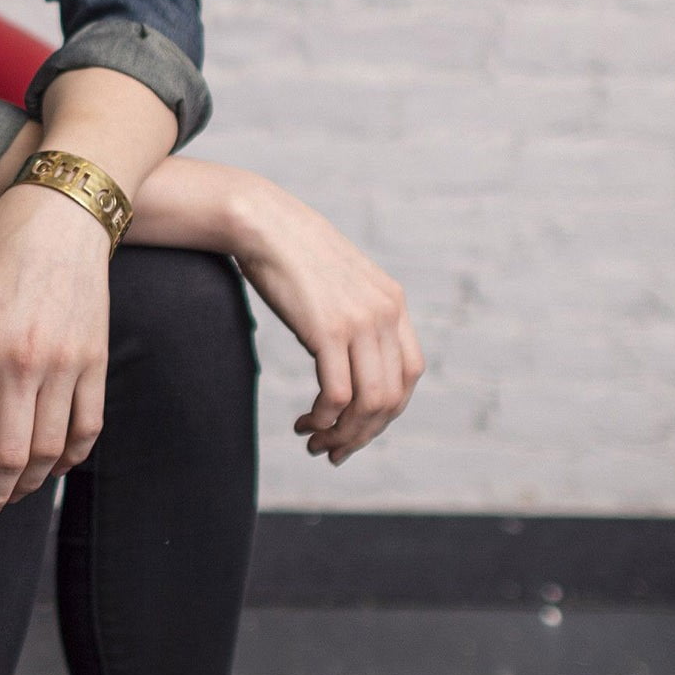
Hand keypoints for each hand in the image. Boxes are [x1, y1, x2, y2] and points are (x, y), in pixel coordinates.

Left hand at [0, 184, 115, 519]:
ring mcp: (63, 363)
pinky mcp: (94, 360)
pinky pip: (87, 427)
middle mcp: (20, 361)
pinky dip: (71, 457)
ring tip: (13, 494)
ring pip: (49, 450)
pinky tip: (54, 468)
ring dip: (29, 485)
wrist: (62, 215)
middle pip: (8, 457)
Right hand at [229, 184, 421, 464]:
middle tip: (335, 451)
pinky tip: (306, 422)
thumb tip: (350, 356)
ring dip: (344, 433)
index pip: (410, 374)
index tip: (358, 428)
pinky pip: (337, 394)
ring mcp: (360, 321)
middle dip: (364, 433)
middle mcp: (386, 313)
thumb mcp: (341, 284)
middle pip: (393, 397)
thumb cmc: (293, 253)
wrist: (265, 223)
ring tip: (316, 443)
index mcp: (393, 303)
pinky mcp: (328, 330)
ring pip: (369, 403)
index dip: (388, 411)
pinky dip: (324, 418)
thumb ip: (356, 315)